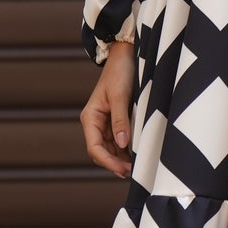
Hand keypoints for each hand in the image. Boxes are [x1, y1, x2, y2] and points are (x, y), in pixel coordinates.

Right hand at [80, 41, 135, 178]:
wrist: (126, 55)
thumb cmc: (121, 72)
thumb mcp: (121, 96)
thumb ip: (120, 120)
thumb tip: (122, 146)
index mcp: (90, 118)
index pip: (95, 148)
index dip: (108, 162)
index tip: (123, 170)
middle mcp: (95, 123)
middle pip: (101, 152)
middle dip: (115, 163)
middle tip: (133, 172)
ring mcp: (105, 123)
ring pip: (111, 149)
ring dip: (121, 159)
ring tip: (136, 167)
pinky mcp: (116, 120)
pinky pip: (119, 141)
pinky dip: (126, 150)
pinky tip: (136, 155)